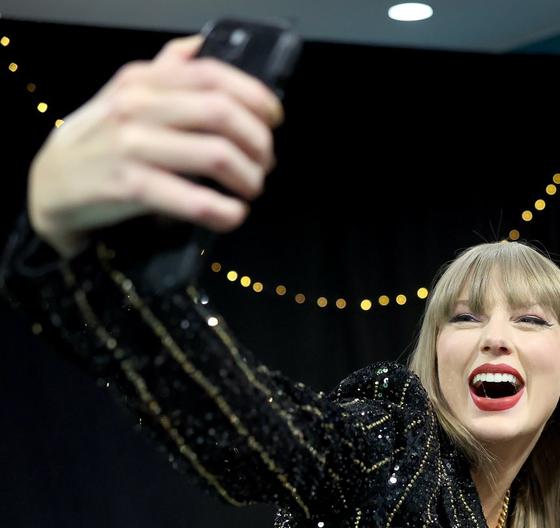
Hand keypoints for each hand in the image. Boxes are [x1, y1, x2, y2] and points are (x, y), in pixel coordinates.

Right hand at [27, 35, 282, 256]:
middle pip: (222, 114)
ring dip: (249, 177)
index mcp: (144, 80)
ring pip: (216, 155)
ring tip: (250, 189)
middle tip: (265, 162)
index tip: (274, 119)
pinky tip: (232, 215)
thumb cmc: (102, 139)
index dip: (256, 97)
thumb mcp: (128, 94)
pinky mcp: (130, 187)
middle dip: (258, 142)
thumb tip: (199, 46)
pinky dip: (226, 212)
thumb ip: (166, 71)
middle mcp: (138, 106)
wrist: (51, 183)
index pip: (213, 75)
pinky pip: (195, 201)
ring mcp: (133, 146)